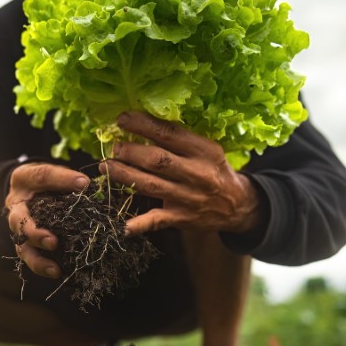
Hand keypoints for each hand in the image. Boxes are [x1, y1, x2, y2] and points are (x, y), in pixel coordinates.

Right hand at [6, 162, 89, 277]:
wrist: (29, 190)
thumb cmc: (46, 181)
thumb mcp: (54, 172)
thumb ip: (66, 178)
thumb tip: (85, 185)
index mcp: (24, 179)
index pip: (41, 177)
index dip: (62, 179)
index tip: (84, 184)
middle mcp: (16, 205)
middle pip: (19, 221)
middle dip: (35, 233)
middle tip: (52, 242)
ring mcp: (18, 227)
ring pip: (22, 246)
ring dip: (37, 259)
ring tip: (54, 269)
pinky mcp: (24, 242)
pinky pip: (29, 257)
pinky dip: (42, 266)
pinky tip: (58, 272)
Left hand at [99, 111, 267, 236]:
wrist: (238, 206)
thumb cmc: (214, 170)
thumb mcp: (207, 149)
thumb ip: (181, 139)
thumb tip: (143, 123)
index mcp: (204, 150)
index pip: (170, 133)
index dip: (143, 125)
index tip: (122, 119)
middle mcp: (197, 174)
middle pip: (157, 160)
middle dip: (130, 152)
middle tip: (114, 147)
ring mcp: (188, 198)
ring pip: (150, 186)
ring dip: (124, 176)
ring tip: (107, 167)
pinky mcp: (181, 218)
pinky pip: (155, 221)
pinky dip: (137, 224)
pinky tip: (120, 226)